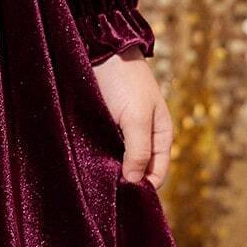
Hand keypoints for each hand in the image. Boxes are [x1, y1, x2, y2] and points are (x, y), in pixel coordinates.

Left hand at [92, 48, 172, 187]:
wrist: (100, 49)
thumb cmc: (125, 81)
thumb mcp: (136, 117)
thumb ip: (138, 150)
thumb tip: (135, 183)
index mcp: (160, 135)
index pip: (157, 173)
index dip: (144, 187)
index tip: (126, 198)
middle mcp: (142, 137)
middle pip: (137, 170)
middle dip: (125, 182)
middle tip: (107, 194)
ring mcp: (121, 132)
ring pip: (118, 161)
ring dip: (109, 171)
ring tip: (95, 182)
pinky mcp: (101, 126)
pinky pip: (102, 149)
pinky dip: (96, 158)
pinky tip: (85, 166)